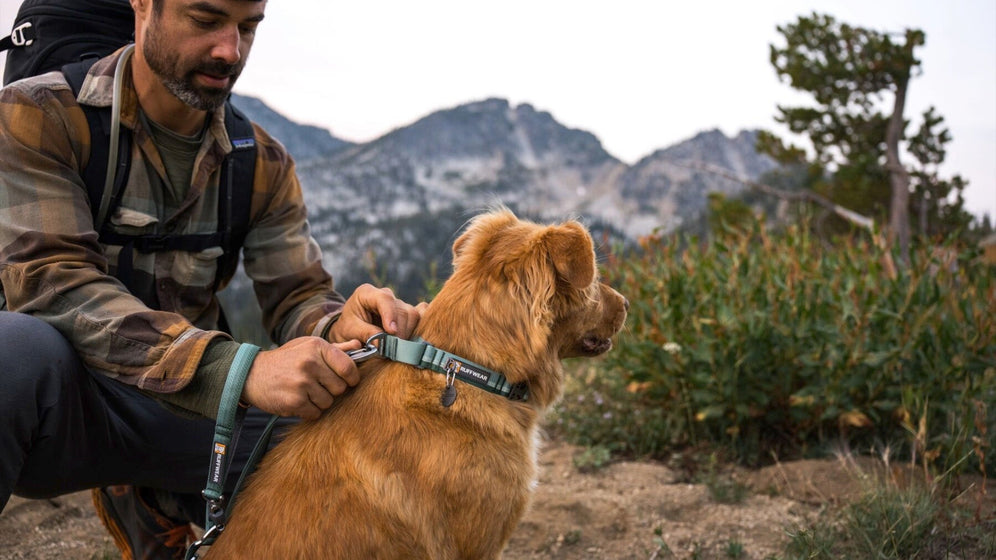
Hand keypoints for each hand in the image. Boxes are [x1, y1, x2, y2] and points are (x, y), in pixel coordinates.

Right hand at [241, 337, 361, 418]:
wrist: (251, 374)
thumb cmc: (285, 360)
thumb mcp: (307, 347)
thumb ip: (335, 349)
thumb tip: (360, 345)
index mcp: (317, 347)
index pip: (348, 367)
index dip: (352, 378)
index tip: (348, 381)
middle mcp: (310, 363)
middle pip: (340, 387)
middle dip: (332, 390)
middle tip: (318, 386)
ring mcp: (302, 382)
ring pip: (328, 402)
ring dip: (320, 401)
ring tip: (305, 392)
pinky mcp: (294, 401)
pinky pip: (315, 413)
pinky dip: (309, 411)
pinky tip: (298, 400)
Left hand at [327, 283, 425, 343]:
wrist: (350, 331)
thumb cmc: (348, 328)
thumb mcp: (350, 330)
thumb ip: (365, 334)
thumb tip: (381, 343)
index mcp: (368, 293)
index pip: (384, 299)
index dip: (390, 314)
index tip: (391, 332)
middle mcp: (385, 295)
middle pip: (402, 309)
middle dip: (400, 331)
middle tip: (393, 349)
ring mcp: (398, 304)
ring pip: (413, 315)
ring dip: (407, 333)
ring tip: (397, 348)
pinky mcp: (406, 314)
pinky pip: (419, 317)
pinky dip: (417, 329)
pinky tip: (411, 341)